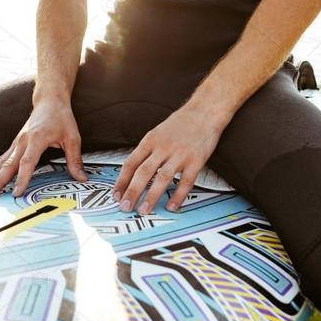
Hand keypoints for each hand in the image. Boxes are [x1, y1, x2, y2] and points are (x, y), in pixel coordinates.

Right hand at [0, 99, 87, 198]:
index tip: (16, 193)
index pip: (27, 162)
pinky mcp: (15, 143)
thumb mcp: (73, 137)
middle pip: (8, 164)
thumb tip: (82, 178)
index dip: (22, 178)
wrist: (49, 100)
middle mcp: (23, 141)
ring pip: (1, 162)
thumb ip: (75, 160)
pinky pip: (2, 159)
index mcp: (36, 139)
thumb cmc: (61, 117)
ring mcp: (17, 142)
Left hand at [111, 103, 226, 213]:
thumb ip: (147, 150)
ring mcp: (180, 154)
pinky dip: (178, 196)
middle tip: (124, 207)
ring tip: (143, 210)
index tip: (116, 195)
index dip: (121, 181)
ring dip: (151, 196)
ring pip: (162, 178)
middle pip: (143, 172)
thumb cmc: (181, 123)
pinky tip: (172, 206)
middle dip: (132, 192)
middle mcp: (163, 147)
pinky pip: (186, 182)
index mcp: (151, 140)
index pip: (131, 163)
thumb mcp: (157, 132)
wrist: (205, 110)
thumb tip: (133, 170)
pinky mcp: (196, 161)